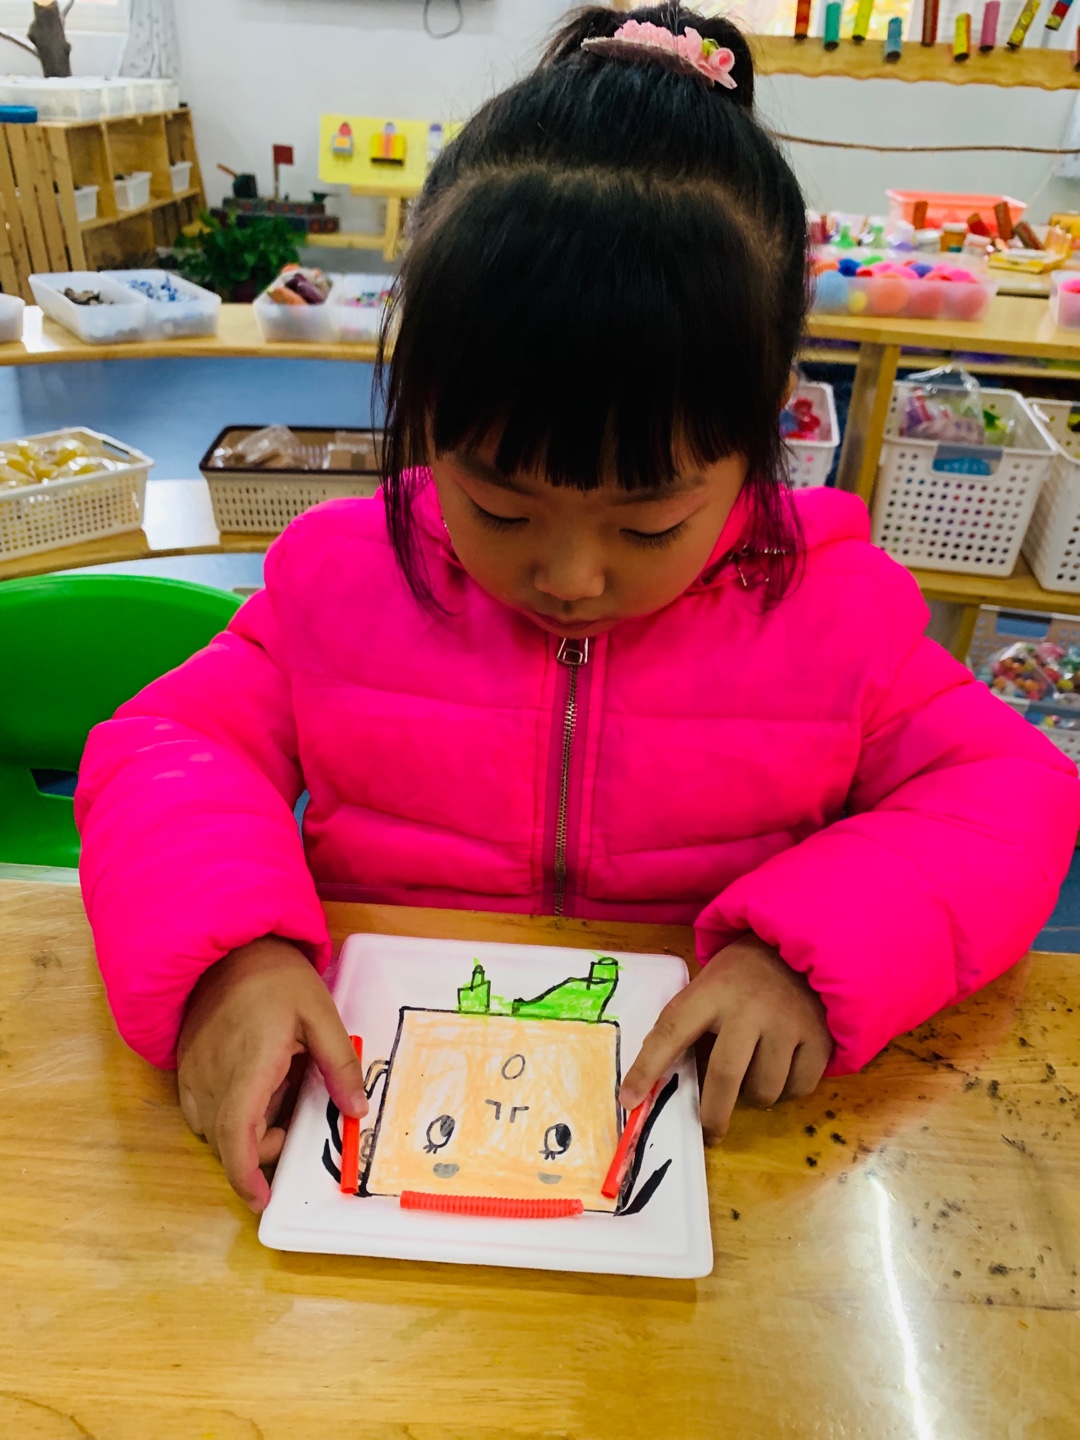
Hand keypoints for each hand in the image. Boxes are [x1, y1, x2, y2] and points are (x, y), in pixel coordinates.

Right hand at [176, 936, 367, 1212]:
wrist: (228, 945)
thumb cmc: (276, 976)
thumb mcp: (321, 1014)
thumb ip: (340, 1064)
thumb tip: (358, 1111)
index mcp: (250, 1066)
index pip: (237, 1136)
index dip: (246, 1175)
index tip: (261, 1198)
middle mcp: (213, 1076)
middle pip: (227, 1141)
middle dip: (258, 1150)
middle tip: (290, 1123)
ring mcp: (194, 1073)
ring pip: (212, 1129)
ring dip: (243, 1131)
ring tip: (275, 1094)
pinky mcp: (187, 1067)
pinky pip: (202, 1109)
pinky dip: (227, 1115)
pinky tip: (253, 1085)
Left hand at [621, 935, 831, 1140]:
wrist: (800, 948)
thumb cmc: (742, 975)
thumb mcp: (708, 985)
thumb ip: (687, 1023)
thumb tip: (653, 1079)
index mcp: (711, 991)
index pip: (671, 1031)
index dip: (647, 1068)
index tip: (629, 1101)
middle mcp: (749, 1008)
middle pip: (724, 1075)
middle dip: (713, 1114)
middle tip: (710, 1131)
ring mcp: (787, 1022)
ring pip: (764, 1089)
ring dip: (755, 1095)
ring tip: (754, 1074)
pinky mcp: (819, 1036)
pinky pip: (799, 1087)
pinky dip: (788, 1089)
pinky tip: (784, 1066)